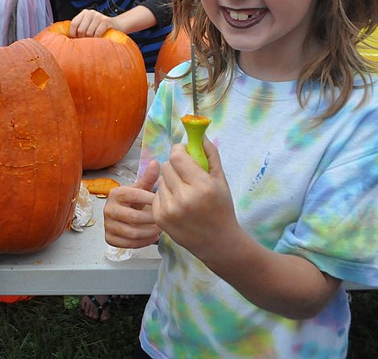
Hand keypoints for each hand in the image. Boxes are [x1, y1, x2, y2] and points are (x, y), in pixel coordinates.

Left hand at [69, 9, 116, 37]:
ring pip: (89, 33)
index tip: (75, 39)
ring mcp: (99, 16)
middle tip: (86, 40)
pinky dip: (97, 38)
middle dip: (82, 38)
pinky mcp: (106, 21)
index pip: (74, 23)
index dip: (73, 33)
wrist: (117, 25)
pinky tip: (99, 39)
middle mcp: (91, 12)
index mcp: (84, 12)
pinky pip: (97, 33)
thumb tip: (68, 38)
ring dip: (91, 39)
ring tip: (93, 39)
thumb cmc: (100, 28)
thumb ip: (80, 27)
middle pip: (81, 29)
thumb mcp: (89, 24)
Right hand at [104, 160, 161, 247]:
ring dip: (149, 232)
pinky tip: (152, 237)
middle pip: (133, 217)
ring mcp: (107, 225)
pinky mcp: (109, 238)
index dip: (150, 199)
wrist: (124, 215)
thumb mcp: (141, 189)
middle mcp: (108, 209)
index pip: (135, 196)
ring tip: (161, 229)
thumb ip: (148, 177)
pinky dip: (143, 242)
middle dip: (152, 219)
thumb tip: (156, 162)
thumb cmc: (135, 201)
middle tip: (164, 219)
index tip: (163, 201)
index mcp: (115, 194)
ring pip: (131, 233)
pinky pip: (127, 244)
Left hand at [152, 139, 239, 259]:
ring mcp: (170, 209)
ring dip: (170, 181)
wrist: (218, 242)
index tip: (184, 153)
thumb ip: (210, 155)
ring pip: (160, 180)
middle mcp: (184, 198)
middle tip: (186, 174)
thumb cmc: (222, 208)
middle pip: (166, 166)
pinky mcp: (160, 218)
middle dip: (175, 166)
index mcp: (201, 186)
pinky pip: (156, 195)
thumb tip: (200, 135)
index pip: (177, 156)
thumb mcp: (221, 180)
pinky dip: (165, 195)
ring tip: (183, 192)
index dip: (179, 151)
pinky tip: (177, 204)